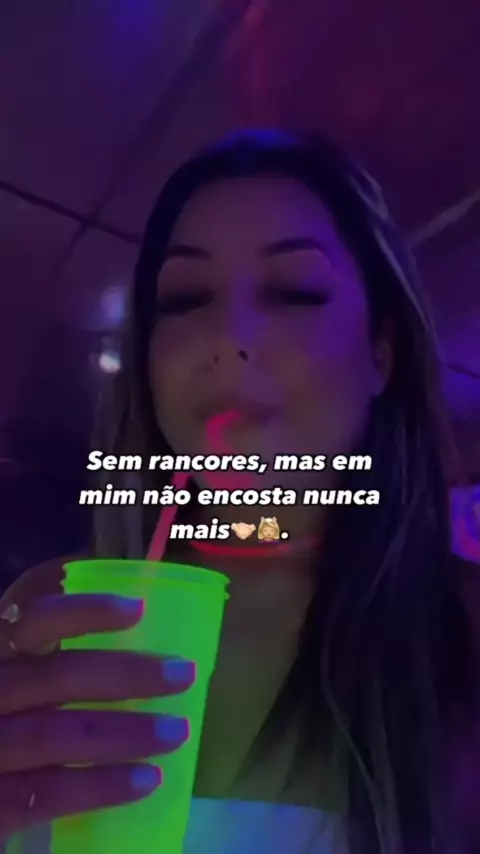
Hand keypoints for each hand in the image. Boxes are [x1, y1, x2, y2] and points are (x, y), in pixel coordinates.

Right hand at [0, 591, 195, 838]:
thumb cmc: (6, 703)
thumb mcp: (19, 662)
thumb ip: (54, 637)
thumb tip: (136, 601)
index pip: (37, 620)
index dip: (86, 612)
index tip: (140, 609)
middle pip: (56, 679)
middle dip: (125, 675)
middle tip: (184, 674)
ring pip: (55, 735)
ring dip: (123, 733)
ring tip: (178, 731)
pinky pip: (48, 793)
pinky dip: (100, 786)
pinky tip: (147, 780)